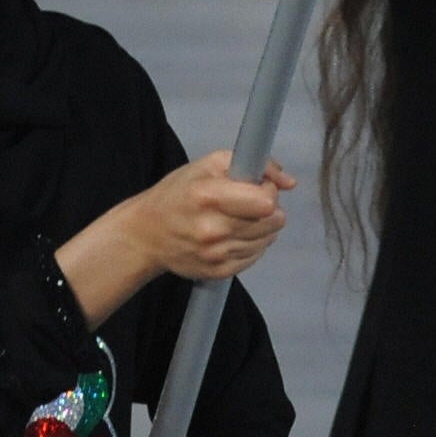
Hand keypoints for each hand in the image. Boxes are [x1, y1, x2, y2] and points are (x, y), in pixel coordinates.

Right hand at [128, 151, 290, 282]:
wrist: (146, 235)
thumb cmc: (176, 194)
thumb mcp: (207, 165)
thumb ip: (253, 164)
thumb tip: (289, 182)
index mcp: (209, 197)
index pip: (266, 201)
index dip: (269, 190)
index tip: (257, 185)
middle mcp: (213, 229)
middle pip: (273, 222)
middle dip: (269, 209)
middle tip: (249, 203)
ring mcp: (216, 254)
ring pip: (268, 239)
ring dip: (261, 227)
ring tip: (238, 219)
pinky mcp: (219, 272)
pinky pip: (255, 256)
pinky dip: (250, 244)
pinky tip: (232, 235)